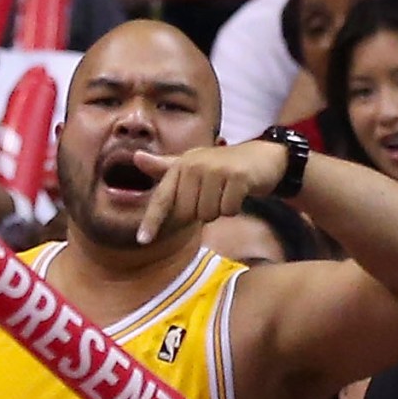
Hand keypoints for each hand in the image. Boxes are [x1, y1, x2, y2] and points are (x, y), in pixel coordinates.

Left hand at [129, 139, 290, 243]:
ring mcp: (216, 170)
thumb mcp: (192, 165)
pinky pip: (228, 211)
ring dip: (219, 210)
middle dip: (200, 212)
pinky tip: (239, 193)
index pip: (162, 198)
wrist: (262, 158)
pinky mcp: (237, 177)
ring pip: (208, 214)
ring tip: (225, 192)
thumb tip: (136, 157)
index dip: (151, 221)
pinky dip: (234, 208)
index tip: (142, 240)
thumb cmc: (221, 166)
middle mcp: (194, 165)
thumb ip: (165, 167)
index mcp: (180, 165)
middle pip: (187, 213)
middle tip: (213, 196)